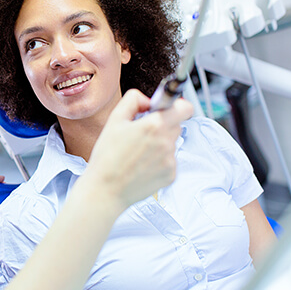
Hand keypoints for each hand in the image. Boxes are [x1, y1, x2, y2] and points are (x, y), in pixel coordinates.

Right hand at [86, 89, 192, 208]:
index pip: (184, 107)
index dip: (177, 105)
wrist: (106, 189)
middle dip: (163, 125)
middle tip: (143, 133)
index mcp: (154, 125)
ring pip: (171, 143)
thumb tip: (148, 100)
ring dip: (160, 144)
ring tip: (138, 153)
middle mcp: (166, 142)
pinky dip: (159, 161)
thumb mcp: (114, 120)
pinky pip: (169, 161)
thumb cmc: (107, 156)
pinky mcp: (171, 175)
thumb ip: (133, 100)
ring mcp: (170, 160)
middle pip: (176, 124)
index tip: (167, 109)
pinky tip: (141, 165)